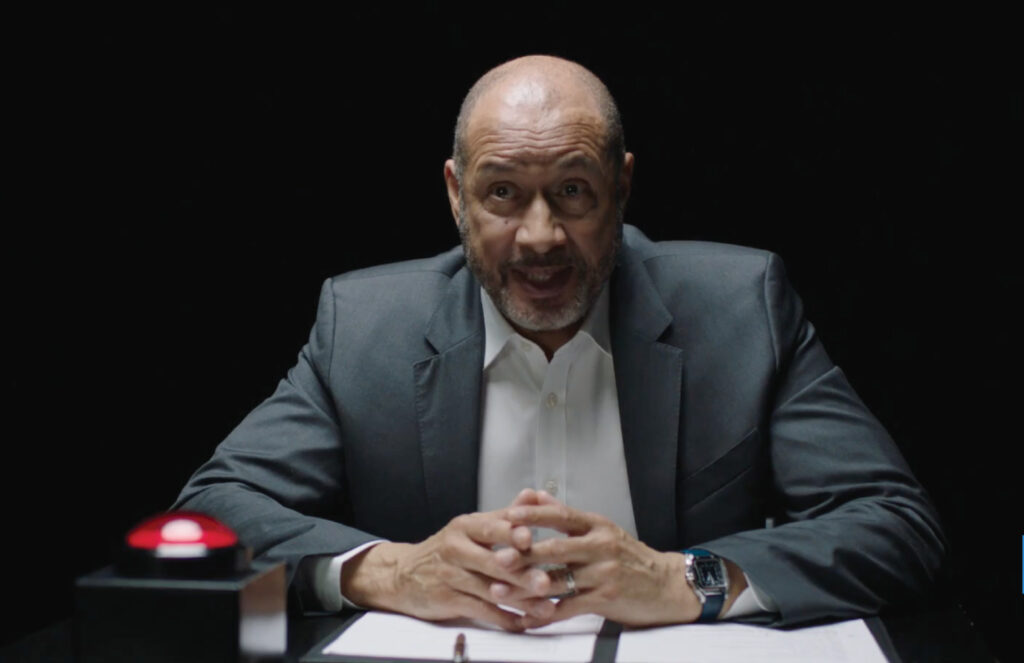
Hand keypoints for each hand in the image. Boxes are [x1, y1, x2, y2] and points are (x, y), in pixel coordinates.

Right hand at [341, 489, 555, 630]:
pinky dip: (503, 618)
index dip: (510, 533)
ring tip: (544, 607)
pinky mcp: (447, 600)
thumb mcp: (471, 527)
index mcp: (465, 526)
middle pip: (491, 561)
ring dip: (519, 600)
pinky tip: (522, 623)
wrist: (403, 574)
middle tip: (545, 582)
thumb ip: (505, 515)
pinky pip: (480, 610)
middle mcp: (456, 548)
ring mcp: (450, 575)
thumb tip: (534, 495)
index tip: (530, 539)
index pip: (490, 527)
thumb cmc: (447, 550)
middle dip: (520, 573)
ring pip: (489, 589)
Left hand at [503, 493, 702, 627]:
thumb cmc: (629, 557)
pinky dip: (544, 615)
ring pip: (557, 581)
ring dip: (526, 589)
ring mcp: (604, 574)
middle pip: (556, 549)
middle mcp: (601, 547)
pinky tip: (527, 619)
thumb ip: (567, 515)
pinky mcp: (606, 599)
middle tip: (498, 557)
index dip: (535, 515)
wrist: (665, 585)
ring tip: (500, 592)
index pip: (562, 516)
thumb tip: (537, 495)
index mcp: (597, 525)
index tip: (509, 515)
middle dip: (524, 555)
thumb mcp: (602, 530)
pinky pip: (568, 608)